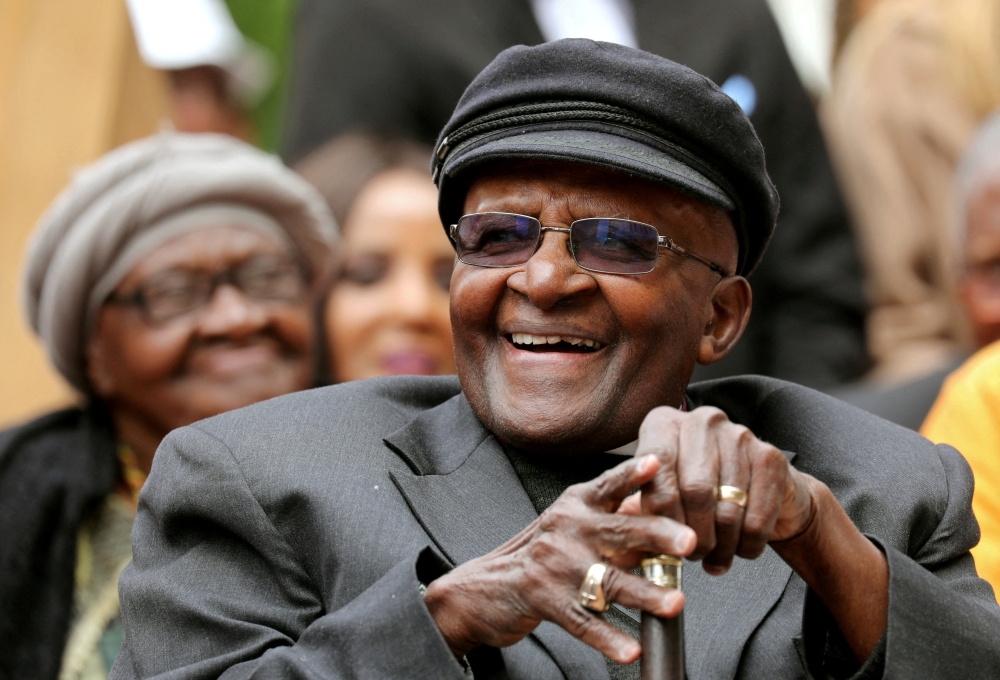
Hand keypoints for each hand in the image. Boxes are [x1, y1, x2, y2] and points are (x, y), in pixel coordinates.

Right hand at [424, 454, 695, 663]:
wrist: (482, 588)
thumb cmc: (539, 553)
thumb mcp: (572, 523)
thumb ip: (614, 514)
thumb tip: (658, 500)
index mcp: (576, 506)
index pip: (608, 485)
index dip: (632, 474)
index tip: (658, 463)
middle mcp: (566, 530)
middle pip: (617, 530)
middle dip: (655, 535)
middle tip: (688, 542)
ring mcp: (555, 567)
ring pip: (607, 581)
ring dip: (644, 593)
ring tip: (674, 602)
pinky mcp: (545, 602)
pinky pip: (584, 623)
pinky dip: (609, 639)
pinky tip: (631, 650)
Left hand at [617, 405, 816, 574]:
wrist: (756, 484)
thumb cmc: (698, 489)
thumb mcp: (661, 489)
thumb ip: (640, 507)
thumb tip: (626, 534)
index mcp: (663, 424)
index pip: (656, 468)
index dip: (659, 511)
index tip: (661, 539)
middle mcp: (700, 422)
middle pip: (695, 490)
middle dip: (692, 534)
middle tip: (690, 554)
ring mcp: (739, 435)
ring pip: (727, 507)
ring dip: (721, 545)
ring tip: (714, 558)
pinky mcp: (770, 457)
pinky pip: (757, 516)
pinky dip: (747, 544)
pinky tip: (740, 550)